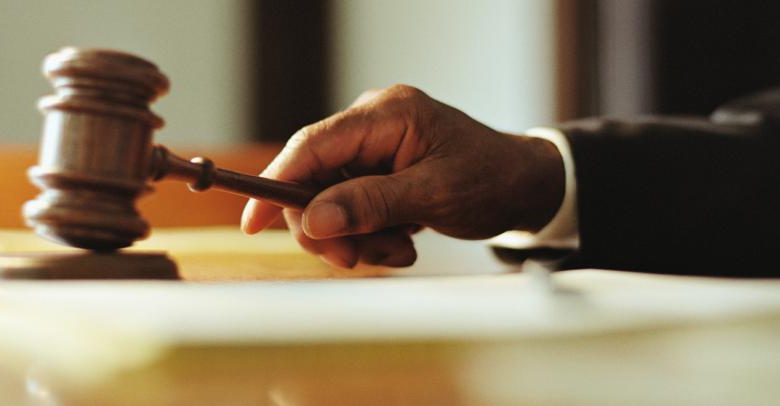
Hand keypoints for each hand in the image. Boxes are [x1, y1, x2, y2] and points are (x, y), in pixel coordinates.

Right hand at [240, 85, 564, 267]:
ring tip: (399, 249)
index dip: (277, 184)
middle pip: (314, 180)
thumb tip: (313, 220)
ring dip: (357, 237)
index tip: (253, 223)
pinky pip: (350, 208)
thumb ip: (370, 204)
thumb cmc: (491, 179)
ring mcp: (373, 149)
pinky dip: (370, 235)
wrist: (525, 186)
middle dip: (331, 227)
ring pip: (330, 203)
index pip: (312, 146)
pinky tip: (403, 241)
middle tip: (356, 258)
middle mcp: (372, 125)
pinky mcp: (377, 171)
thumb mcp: (433, 195)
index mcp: (386, 115)